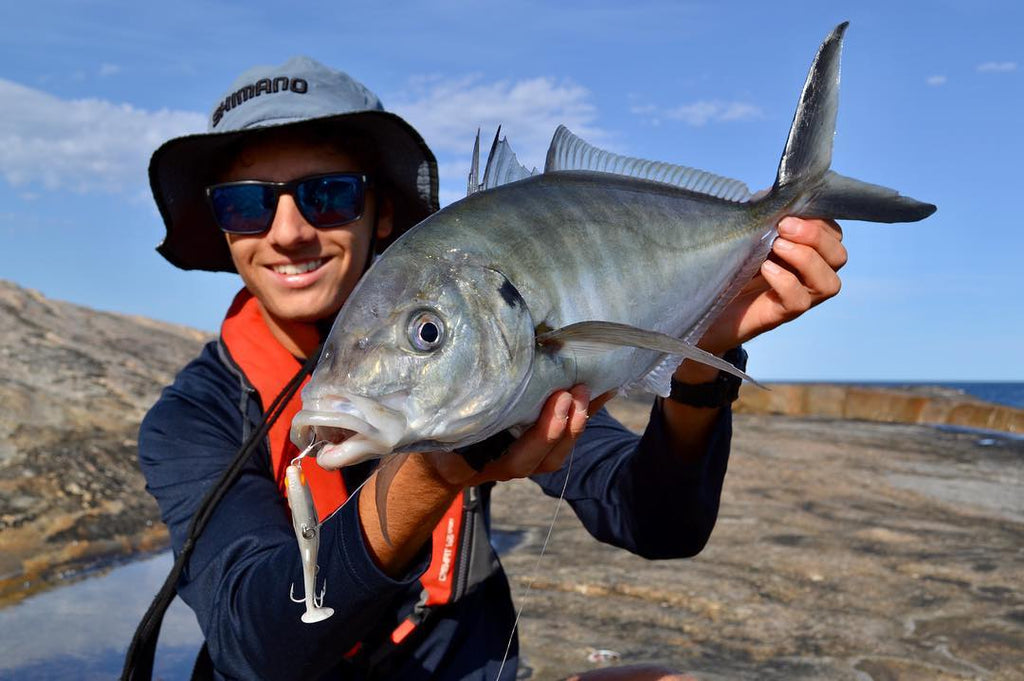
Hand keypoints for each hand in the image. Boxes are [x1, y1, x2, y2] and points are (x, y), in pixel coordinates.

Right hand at [423, 385, 613, 488]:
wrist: (439, 463)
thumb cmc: (434, 440)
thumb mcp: (435, 434)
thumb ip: (446, 425)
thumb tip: (451, 392)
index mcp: (483, 465)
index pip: (518, 459)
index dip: (543, 434)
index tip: (556, 400)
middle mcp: (510, 467)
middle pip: (547, 456)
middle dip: (566, 424)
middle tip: (575, 389)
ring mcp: (526, 459)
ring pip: (561, 448)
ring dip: (579, 420)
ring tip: (589, 389)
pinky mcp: (537, 447)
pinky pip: (567, 435)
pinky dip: (586, 414)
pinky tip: (604, 391)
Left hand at [694, 217, 846, 358]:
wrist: (701, 299)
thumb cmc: (726, 262)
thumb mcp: (746, 231)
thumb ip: (763, 212)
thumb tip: (772, 195)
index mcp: (805, 250)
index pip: (833, 233)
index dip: (819, 221)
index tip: (788, 213)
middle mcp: (807, 275)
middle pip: (838, 256)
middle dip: (816, 237)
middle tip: (783, 228)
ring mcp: (796, 297)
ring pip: (829, 284)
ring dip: (807, 259)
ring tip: (776, 247)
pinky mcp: (778, 314)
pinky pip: (799, 302)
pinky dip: (786, 281)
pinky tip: (765, 269)